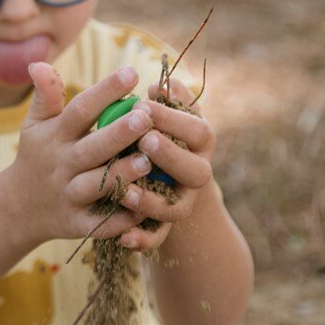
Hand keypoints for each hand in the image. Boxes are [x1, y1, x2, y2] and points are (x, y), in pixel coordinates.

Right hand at [10, 63, 156, 246]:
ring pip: (97, 185)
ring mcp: (69, 195)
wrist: (18, 207)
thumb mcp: (35, 124)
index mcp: (55, 136)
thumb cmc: (38, 154)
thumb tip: (38, 63)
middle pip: (92, 148)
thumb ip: (45, 95)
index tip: (131, 72)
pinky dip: (120, 219)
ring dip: (121, 174)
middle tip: (147, 115)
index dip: (104, 91)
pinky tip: (144, 209)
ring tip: (148, 160)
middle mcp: (62, 165)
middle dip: (119, 132)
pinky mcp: (76, 224)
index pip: (80, 109)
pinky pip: (100, 223)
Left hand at [116, 76, 216, 251]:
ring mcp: (183, 203)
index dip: (173, 119)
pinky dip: (142, 240)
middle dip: (170, 156)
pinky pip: (156, 238)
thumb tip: (161, 84)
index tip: (143, 104)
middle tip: (144, 140)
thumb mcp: (167, 116)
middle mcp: (198, 174)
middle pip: (196, 172)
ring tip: (126, 191)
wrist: (166, 182)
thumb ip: (167, 102)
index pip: (198, 130)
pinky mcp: (165, 228)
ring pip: (175, 209)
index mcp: (201, 143)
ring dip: (151, 201)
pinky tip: (123, 238)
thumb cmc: (163, 135)